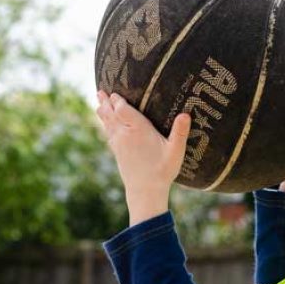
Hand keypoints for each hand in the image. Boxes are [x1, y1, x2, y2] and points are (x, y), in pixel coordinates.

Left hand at [96, 91, 190, 224]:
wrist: (145, 192)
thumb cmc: (163, 171)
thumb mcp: (175, 152)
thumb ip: (180, 132)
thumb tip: (186, 114)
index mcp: (138, 130)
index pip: (123, 110)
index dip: (118, 101)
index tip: (115, 92)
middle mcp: (125, 135)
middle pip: (112, 114)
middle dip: (106, 102)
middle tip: (100, 91)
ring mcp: (118, 144)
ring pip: (108, 124)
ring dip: (103, 111)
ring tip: (99, 102)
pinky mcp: (117, 152)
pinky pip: (109, 133)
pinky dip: (106, 125)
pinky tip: (106, 123)